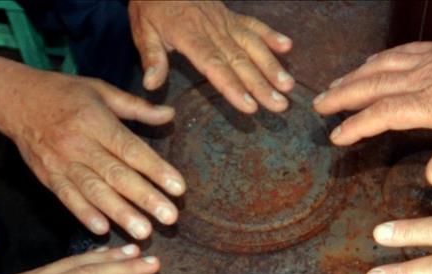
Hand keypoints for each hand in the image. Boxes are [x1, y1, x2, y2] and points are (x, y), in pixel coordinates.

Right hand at [0, 68, 186, 239]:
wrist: (14, 99)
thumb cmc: (64, 93)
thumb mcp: (101, 90)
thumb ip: (137, 107)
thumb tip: (170, 114)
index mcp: (96, 120)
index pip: (131, 149)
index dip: (156, 169)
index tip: (179, 188)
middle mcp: (79, 143)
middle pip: (116, 175)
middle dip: (145, 198)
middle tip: (170, 218)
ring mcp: (61, 162)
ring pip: (94, 191)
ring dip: (120, 213)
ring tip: (143, 231)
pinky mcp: (48, 176)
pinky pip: (67, 198)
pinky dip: (84, 214)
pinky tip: (102, 229)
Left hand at [129, 1, 294, 112]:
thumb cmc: (152, 6)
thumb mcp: (143, 30)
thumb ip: (152, 57)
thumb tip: (152, 85)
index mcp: (189, 35)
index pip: (214, 65)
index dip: (232, 86)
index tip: (249, 106)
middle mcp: (212, 29)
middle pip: (240, 61)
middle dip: (261, 85)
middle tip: (279, 105)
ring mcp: (225, 21)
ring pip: (252, 45)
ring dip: (271, 66)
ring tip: (287, 86)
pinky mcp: (231, 15)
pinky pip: (253, 25)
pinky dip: (270, 35)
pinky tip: (287, 47)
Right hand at [313, 34, 431, 185]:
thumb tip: (431, 177)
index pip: (385, 114)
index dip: (356, 126)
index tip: (336, 137)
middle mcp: (428, 80)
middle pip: (373, 86)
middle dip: (342, 97)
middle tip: (317, 106)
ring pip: (383, 67)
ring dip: (355, 77)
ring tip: (334, 86)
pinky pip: (402, 52)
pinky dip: (380, 59)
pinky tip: (372, 63)